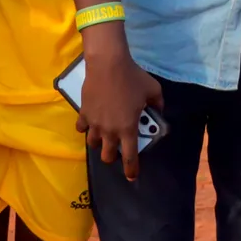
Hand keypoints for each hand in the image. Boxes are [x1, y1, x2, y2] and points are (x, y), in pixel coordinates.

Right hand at [79, 38, 164, 181]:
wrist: (108, 64)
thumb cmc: (132, 78)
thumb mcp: (153, 90)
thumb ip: (158, 104)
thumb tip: (158, 110)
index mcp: (128, 128)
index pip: (129, 157)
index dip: (131, 169)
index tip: (132, 176)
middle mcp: (109, 130)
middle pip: (106, 156)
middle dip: (112, 156)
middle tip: (116, 148)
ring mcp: (94, 123)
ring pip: (93, 143)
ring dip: (99, 141)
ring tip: (104, 133)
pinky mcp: (83, 114)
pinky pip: (82, 128)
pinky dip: (86, 127)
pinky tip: (91, 121)